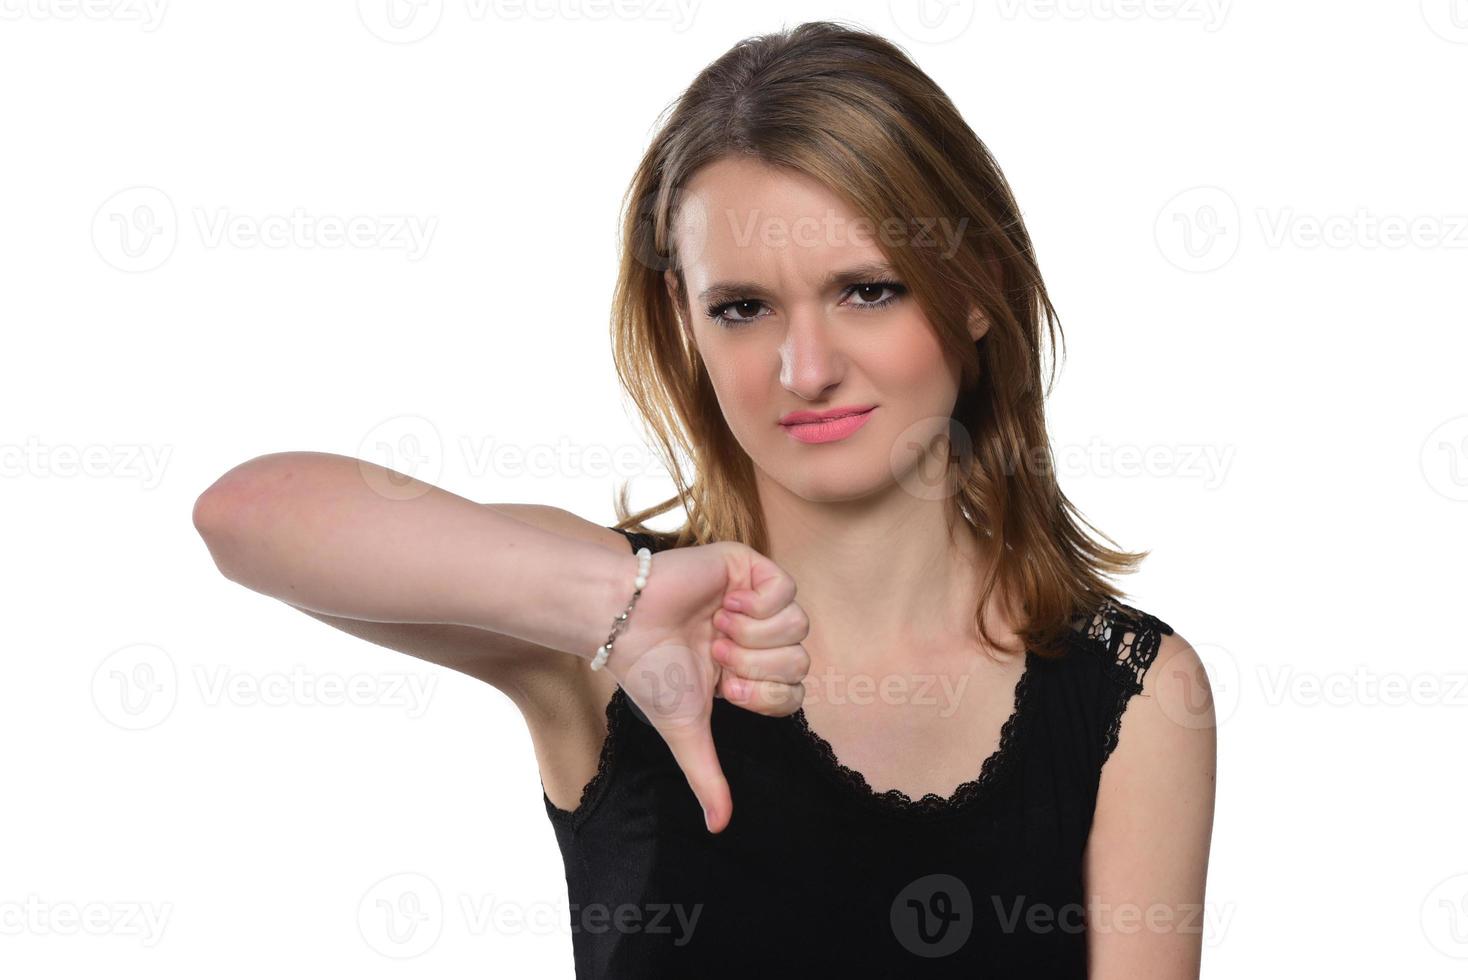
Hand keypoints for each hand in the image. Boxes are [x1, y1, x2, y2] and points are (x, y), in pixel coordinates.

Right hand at [602, 540, 808, 833]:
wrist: (625, 620)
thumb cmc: (649, 669)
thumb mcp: (686, 730)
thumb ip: (707, 776)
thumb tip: (720, 827)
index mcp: (748, 670)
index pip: (793, 692)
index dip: (763, 694)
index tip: (723, 686)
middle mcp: (758, 634)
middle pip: (800, 661)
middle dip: (754, 664)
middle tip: (715, 653)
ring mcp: (756, 599)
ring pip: (798, 626)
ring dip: (752, 635)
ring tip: (716, 629)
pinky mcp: (750, 567)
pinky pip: (786, 590)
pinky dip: (755, 605)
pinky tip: (723, 604)